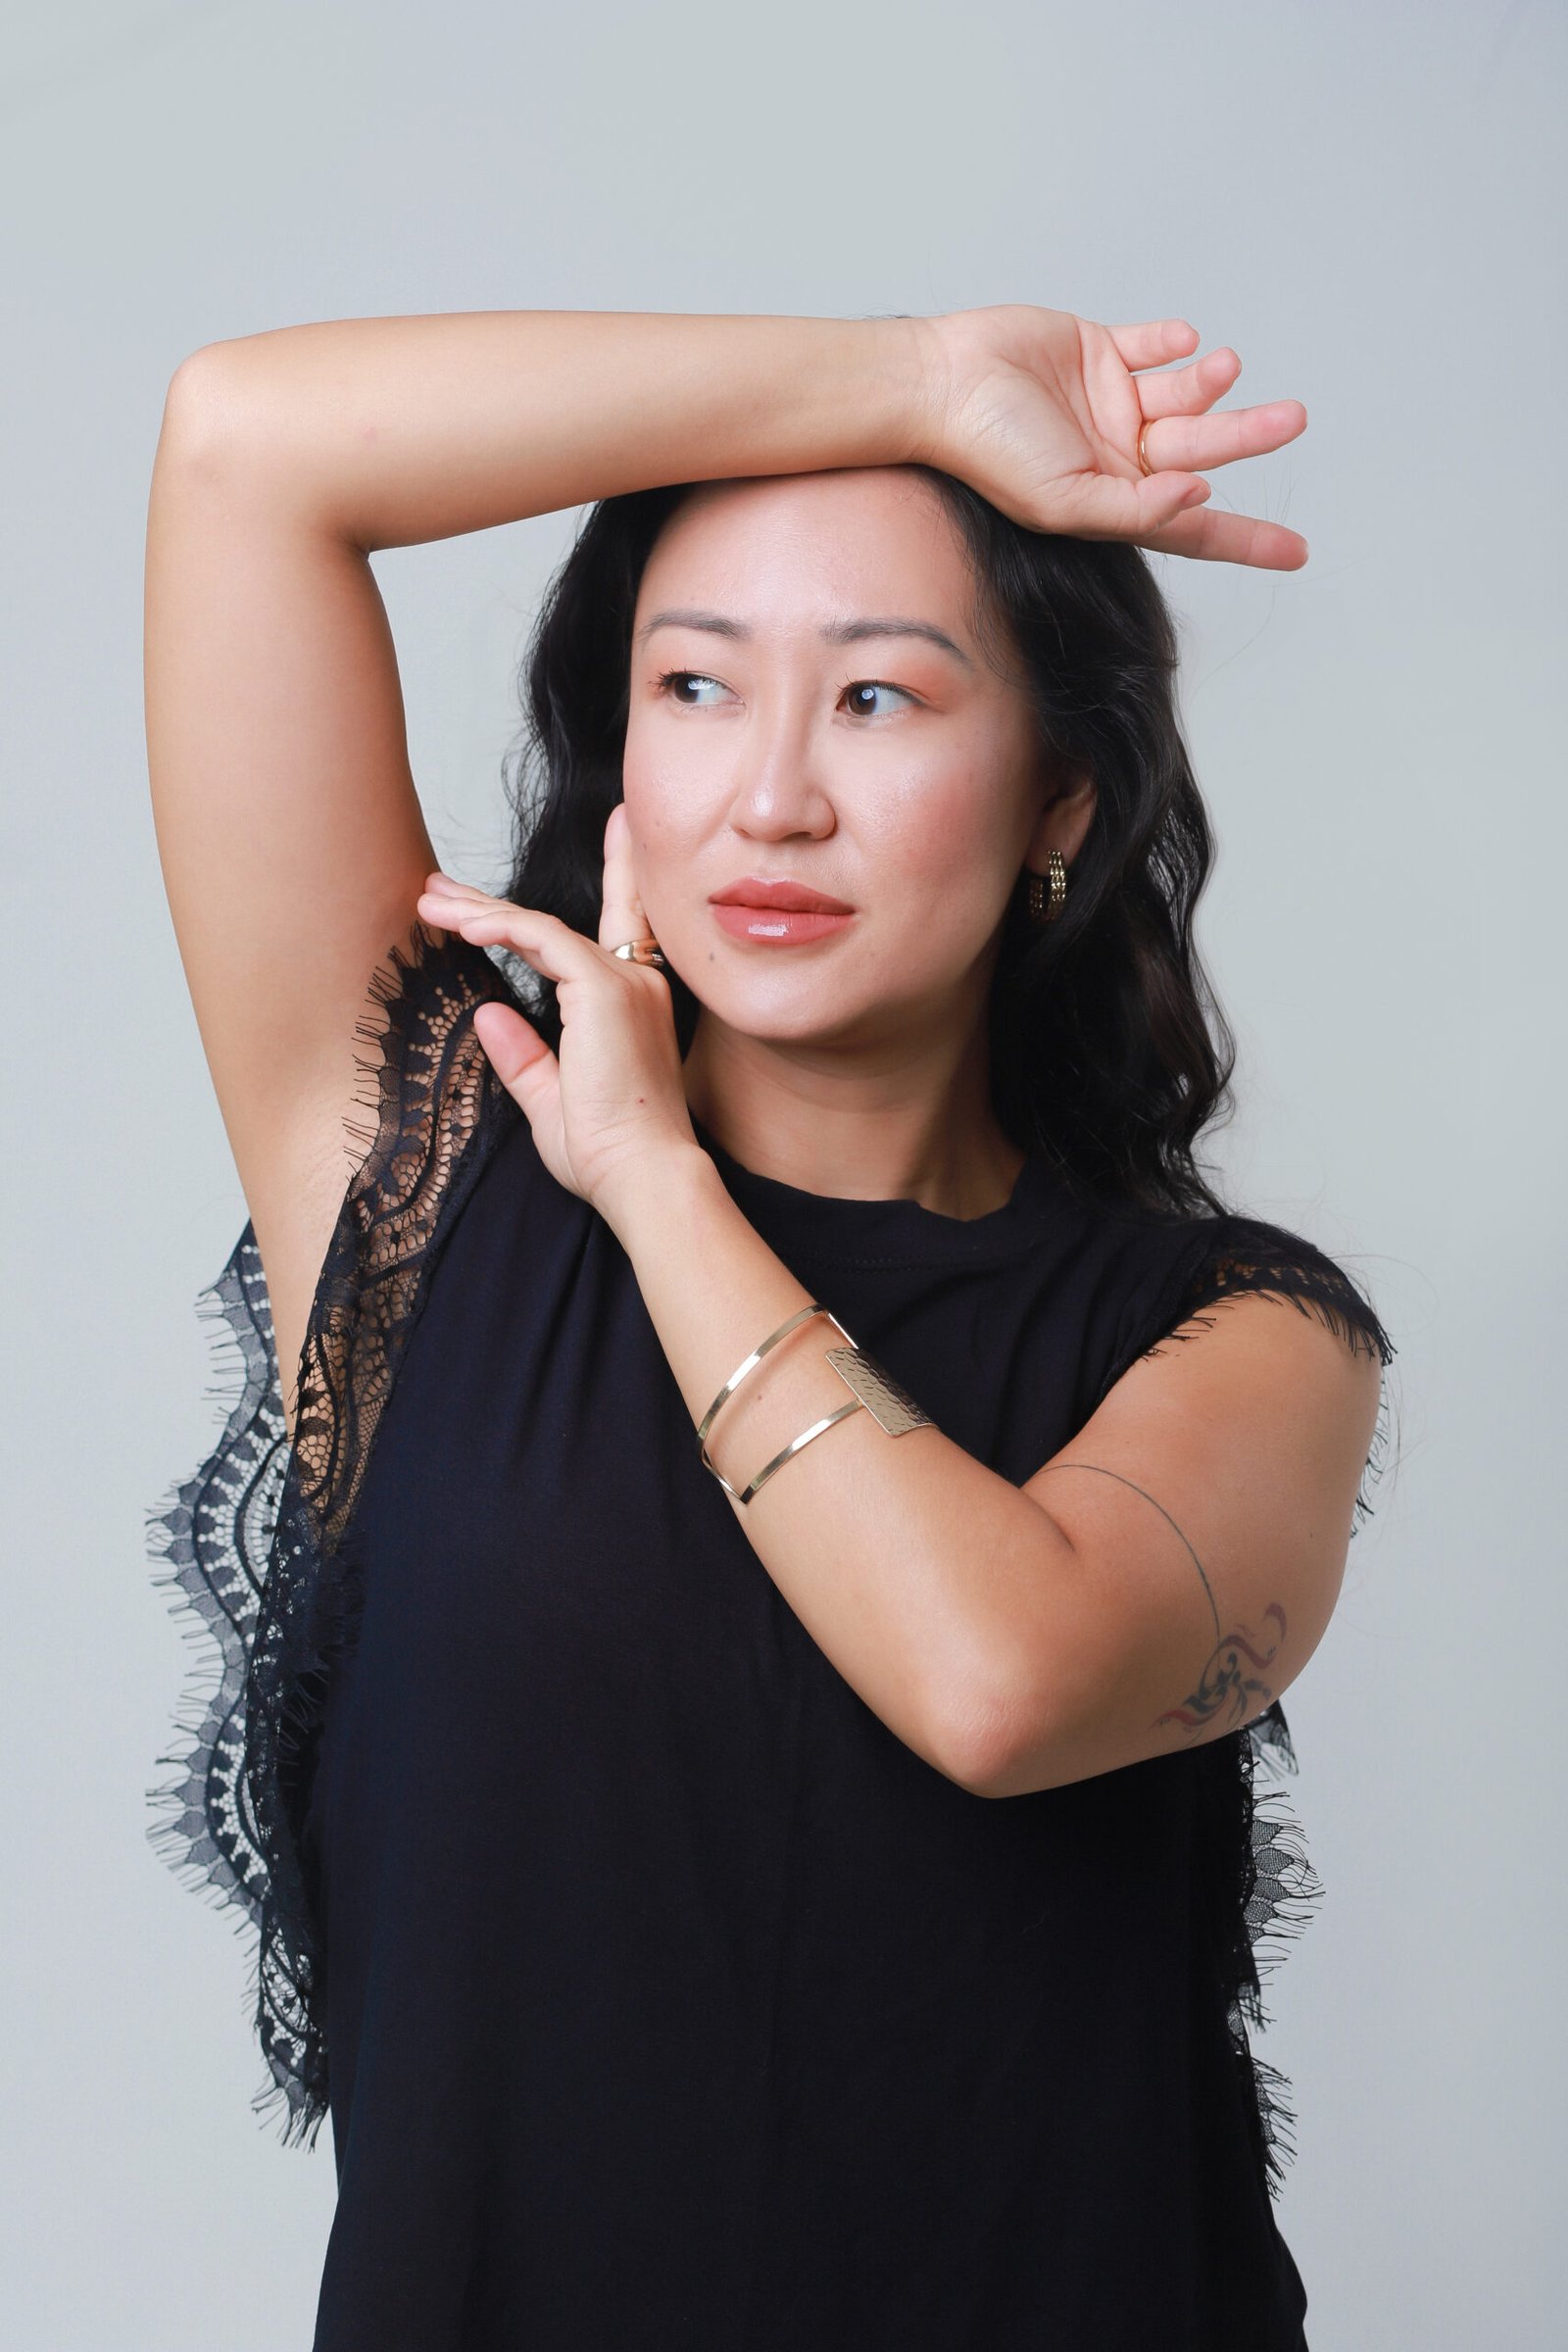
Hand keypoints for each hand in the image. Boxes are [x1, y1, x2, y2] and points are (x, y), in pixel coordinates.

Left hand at [415, 802, 697, 1214]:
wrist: (644, 1177)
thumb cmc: (609, 1154)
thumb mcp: (550, 1100)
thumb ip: (522, 1056)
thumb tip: (486, 1015)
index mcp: (627, 1007)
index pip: (583, 939)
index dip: (537, 907)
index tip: (488, 897)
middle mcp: (633, 984)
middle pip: (551, 927)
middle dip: (490, 905)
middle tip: (437, 890)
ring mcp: (623, 982)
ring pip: (541, 926)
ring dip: (480, 911)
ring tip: (429, 903)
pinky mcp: (604, 989)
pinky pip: (542, 938)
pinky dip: (501, 927)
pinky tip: (463, 927)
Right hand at [911, 303, 1307, 568]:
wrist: (942, 384)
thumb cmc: (988, 453)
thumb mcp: (1065, 502)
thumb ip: (1135, 507)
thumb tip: (1200, 495)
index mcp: (1115, 500)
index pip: (1194, 526)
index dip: (1247, 540)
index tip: (1297, 551)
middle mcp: (1120, 454)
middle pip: (1202, 450)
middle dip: (1248, 437)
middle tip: (1291, 419)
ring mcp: (1111, 402)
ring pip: (1186, 394)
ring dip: (1211, 382)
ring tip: (1224, 367)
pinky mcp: (1098, 352)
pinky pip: (1150, 345)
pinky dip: (1171, 342)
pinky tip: (1182, 341)